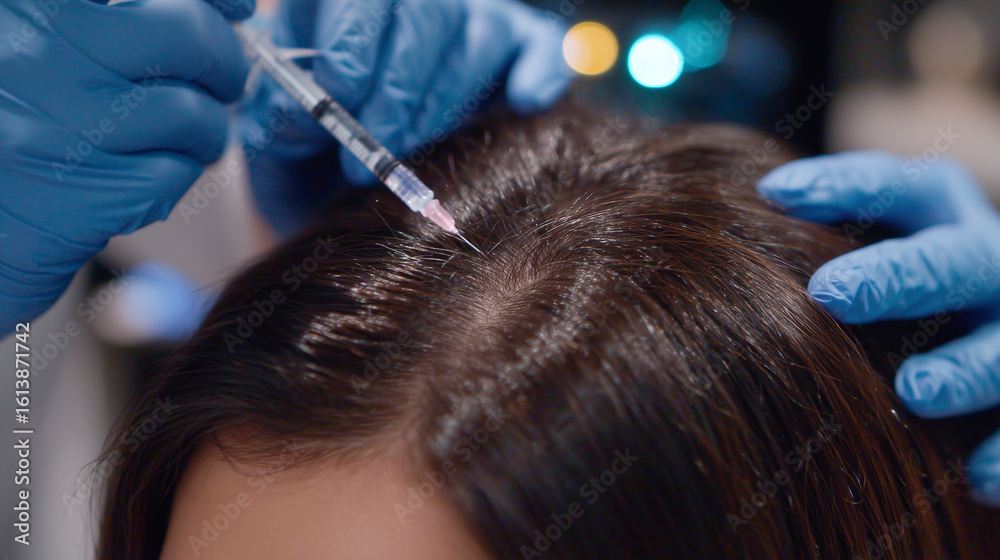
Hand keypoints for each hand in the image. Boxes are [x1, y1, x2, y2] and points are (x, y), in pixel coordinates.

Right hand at [0, 0, 253, 331]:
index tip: (240, 8)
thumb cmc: (20, 117)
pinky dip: (179, 175)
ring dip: (207, 130)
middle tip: (224, 80)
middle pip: (185, 38)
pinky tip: (148, 172)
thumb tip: (233, 6)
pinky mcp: (80, 193)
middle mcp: (34, 56)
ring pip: (191, 113)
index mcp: (29, 7)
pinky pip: (175, 173)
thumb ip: (120, 16)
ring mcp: (58, 127)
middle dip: (226, 63)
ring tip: (184, 136)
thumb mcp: (46, 44)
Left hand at [241, 0, 572, 235]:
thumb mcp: (277, 148)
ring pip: (479, 31)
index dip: (351, 41)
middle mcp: (411, 3)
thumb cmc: (312, 165)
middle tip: (378, 145)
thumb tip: (300, 108)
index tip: (339, 102)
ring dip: (446, 98)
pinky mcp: (520, 52)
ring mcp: (471, 22)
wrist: (354, 198)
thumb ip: (277, 122)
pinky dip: (540, 69)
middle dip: (399, 84)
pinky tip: (523, 103)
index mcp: (339, 6)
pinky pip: (542, 45)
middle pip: (425, 8)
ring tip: (413, 150)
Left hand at [757, 151, 999, 504]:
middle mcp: (986, 262)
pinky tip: (973, 478)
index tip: (774, 194)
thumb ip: (820, 241)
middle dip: (897, 275)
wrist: (986, 326)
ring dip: (966, 367)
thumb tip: (735, 222)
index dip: (843, 184)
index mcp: (939, 217)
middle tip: (830, 294)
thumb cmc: (897, 295)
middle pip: (951, 261)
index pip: (896, 186)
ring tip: (914, 390)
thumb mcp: (871, 253)